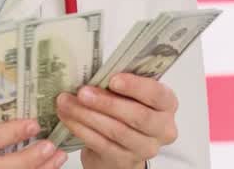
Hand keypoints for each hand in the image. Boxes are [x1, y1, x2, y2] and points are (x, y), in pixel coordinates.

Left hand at [54, 74, 177, 168]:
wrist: (120, 145)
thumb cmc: (125, 109)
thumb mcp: (128, 93)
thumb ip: (119, 83)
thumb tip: (91, 74)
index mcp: (166, 104)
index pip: (157, 95)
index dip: (135, 87)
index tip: (112, 79)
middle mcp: (162, 128)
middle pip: (137, 116)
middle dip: (106, 102)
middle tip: (82, 92)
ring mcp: (145, 148)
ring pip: (116, 131)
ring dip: (87, 115)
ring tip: (66, 103)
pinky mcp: (125, 161)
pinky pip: (101, 144)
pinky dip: (82, 129)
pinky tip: (68, 118)